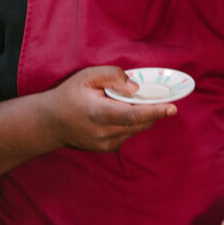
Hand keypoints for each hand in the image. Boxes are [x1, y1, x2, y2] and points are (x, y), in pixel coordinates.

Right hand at [43, 66, 176, 151]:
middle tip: (162, 97)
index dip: (154, 111)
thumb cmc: (70, 94)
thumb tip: (136, 87)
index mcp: (98, 113)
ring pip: (136, 129)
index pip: (132, 115)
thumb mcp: (87, 76)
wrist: (51, 122)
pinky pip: (129, 134)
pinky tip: (120, 111)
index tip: (172, 107)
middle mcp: (104, 133)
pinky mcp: (107, 148)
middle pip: (139, 123)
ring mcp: (106, 144)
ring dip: (142, 116)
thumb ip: (112, 77)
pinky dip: (132, 122)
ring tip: (132, 101)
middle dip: (154, 110)